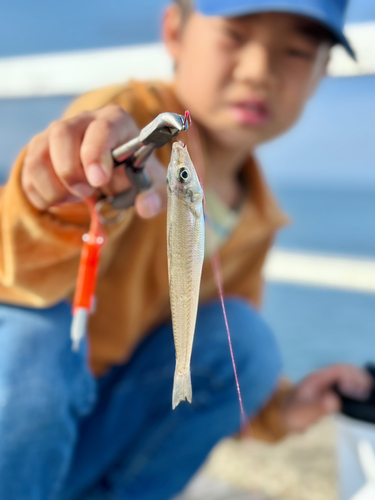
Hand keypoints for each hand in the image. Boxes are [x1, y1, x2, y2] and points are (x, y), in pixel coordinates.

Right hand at [22, 105, 166, 217]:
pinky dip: (44, 193)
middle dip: (71, 171)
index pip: (101, 127)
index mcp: (115, 122)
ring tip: (77, 198)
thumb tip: (146, 208)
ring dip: (56, 186)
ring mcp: (56, 134)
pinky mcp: (40, 150)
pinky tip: (64, 198)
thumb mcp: (151, 185)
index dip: (96, 153)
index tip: (98, 181)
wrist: (114, 175)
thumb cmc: (134, 175)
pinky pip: (29, 171)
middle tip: (86, 193)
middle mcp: (83, 121)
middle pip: (62, 133)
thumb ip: (154, 196)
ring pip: (40, 153)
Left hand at [282, 364, 372, 432]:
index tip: (364, 388)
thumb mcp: (304, 411)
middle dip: (359, 377)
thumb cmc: (291, 413)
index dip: (353, 377)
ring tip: (367, 393)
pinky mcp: (325, 392)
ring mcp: (323, 384)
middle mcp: (321, 378)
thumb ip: (319, 406)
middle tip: (370, 390)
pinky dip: (353, 387)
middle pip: (344, 370)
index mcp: (316, 378)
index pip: (339, 370)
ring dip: (357, 381)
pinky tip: (358, 397)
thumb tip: (335, 401)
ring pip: (344, 376)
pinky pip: (342, 385)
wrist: (280, 416)